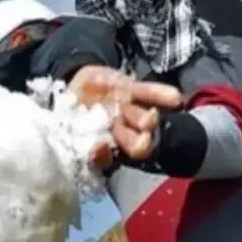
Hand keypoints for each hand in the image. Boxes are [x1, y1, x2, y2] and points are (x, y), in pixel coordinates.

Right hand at [68, 66, 183, 162]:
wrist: (75, 86)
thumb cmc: (70, 115)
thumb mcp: (66, 127)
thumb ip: (79, 140)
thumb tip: (95, 148)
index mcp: (100, 144)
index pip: (106, 155)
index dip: (105, 155)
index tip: (103, 149)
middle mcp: (118, 131)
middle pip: (131, 140)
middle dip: (137, 142)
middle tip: (142, 142)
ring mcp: (126, 110)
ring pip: (140, 117)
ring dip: (146, 119)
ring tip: (151, 118)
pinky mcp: (130, 89)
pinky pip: (147, 92)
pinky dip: (160, 95)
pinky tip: (175, 99)